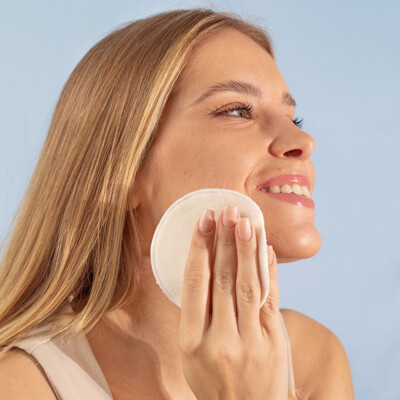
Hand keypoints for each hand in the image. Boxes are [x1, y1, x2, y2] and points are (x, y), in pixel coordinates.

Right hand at [179, 205, 288, 399]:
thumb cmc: (212, 380)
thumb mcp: (189, 354)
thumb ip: (194, 313)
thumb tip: (203, 267)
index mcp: (191, 341)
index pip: (195, 284)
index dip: (199, 248)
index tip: (203, 221)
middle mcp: (219, 339)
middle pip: (221, 279)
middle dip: (223, 240)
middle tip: (226, 210)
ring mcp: (250, 341)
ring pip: (247, 285)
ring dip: (246, 250)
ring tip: (245, 220)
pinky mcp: (274, 341)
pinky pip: (270, 299)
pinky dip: (268, 271)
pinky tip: (266, 248)